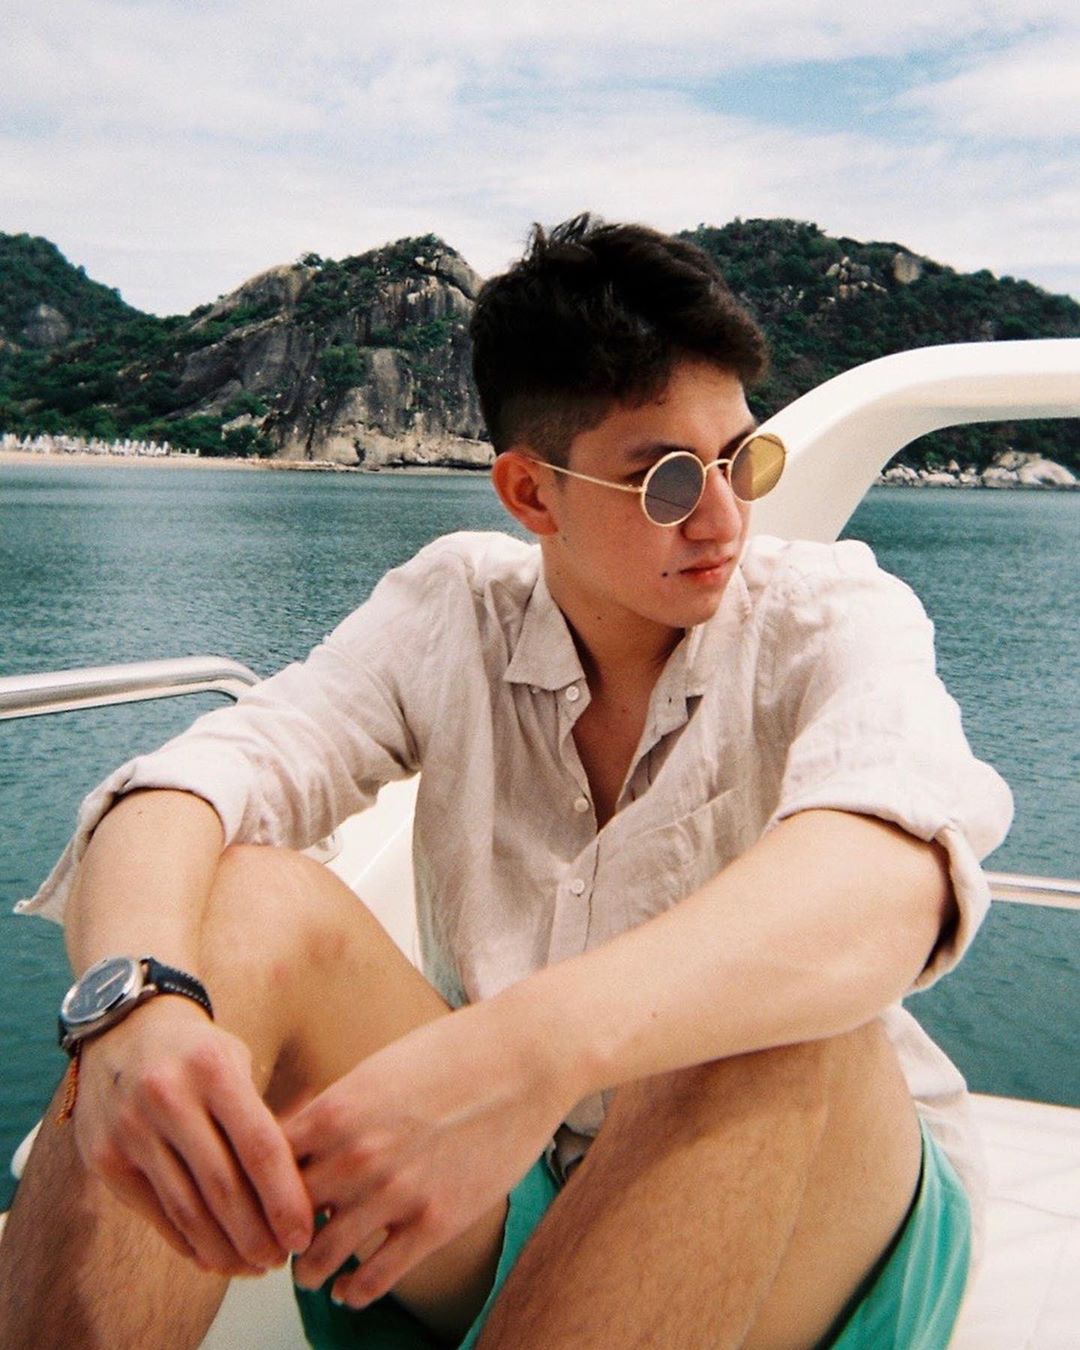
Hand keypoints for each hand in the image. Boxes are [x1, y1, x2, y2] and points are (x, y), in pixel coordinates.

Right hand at [73, 998, 312, 1273]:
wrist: (123, 1028)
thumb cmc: (198, 1053)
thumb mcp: (235, 1061)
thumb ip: (260, 1116)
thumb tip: (298, 1189)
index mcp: (214, 1069)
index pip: (259, 1146)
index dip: (285, 1198)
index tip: (304, 1234)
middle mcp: (169, 1097)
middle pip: (223, 1186)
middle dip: (257, 1233)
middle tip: (280, 1259)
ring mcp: (131, 1129)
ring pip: (187, 1208)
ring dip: (224, 1247)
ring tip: (252, 1265)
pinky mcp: (104, 1156)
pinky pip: (155, 1211)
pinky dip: (187, 1241)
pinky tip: (212, 1255)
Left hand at [286, 997, 573, 1307]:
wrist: (524, 1059)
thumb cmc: (452, 1053)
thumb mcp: (377, 1069)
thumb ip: (336, 1108)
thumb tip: (298, 1138)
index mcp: (336, 1110)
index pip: (264, 1165)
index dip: (253, 1186)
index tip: (255, 1199)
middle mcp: (356, 1156)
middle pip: (285, 1215)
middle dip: (276, 1232)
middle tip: (274, 1244)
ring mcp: (396, 1193)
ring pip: (322, 1257)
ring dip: (309, 1270)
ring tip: (309, 1272)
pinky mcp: (436, 1222)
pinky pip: (376, 1278)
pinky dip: (354, 1292)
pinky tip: (349, 1291)